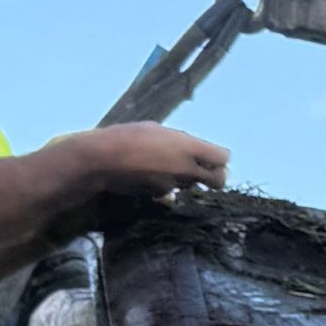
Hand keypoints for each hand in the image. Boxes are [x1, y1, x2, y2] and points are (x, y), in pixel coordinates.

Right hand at [90, 124, 228, 197]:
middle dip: (216, 176)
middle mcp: (187, 169)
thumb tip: (188, 147)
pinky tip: (151, 174)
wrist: (101, 160)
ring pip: (194, 185)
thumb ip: (179, 142)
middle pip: (219, 180)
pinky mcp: (159, 195)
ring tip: (168, 166)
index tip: (211, 155)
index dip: (219, 157)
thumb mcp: (157, 130)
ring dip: (188, 179)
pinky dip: (168, 185)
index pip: (223, 157)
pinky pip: (172, 191)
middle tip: (205, 171)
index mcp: (189, 147)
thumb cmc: (127, 136)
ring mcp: (174, 185)